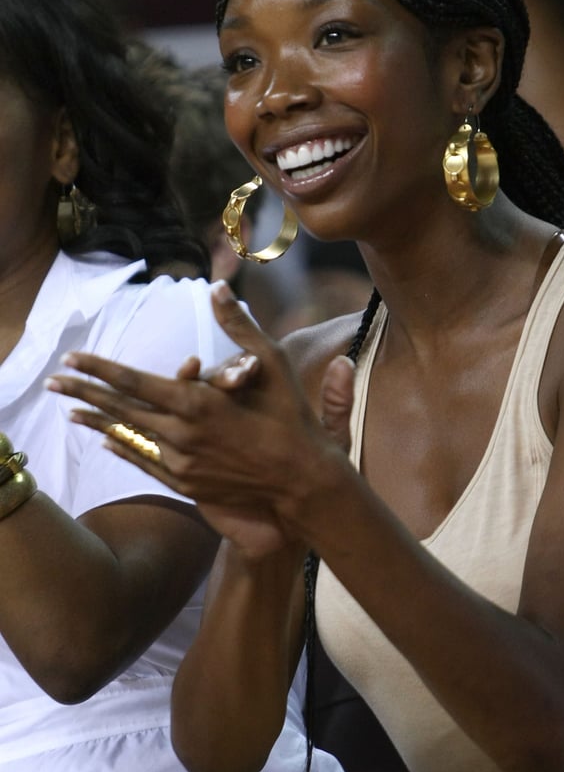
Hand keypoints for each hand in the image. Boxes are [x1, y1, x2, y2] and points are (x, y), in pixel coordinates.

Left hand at [45, 283, 352, 558]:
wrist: (302, 481)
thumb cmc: (291, 418)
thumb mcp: (271, 362)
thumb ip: (239, 326)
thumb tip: (218, 288)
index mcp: (197, 403)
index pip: (134, 381)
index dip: (99, 369)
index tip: (72, 358)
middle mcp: (181, 434)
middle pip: (121, 410)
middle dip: (83, 394)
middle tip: (52, 382)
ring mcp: (181, 463)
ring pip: (129, 437)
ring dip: (97, 423)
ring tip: (68, 413)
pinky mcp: (188, 484)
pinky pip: (146, 462)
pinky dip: (123, 448)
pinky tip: (107, 441)